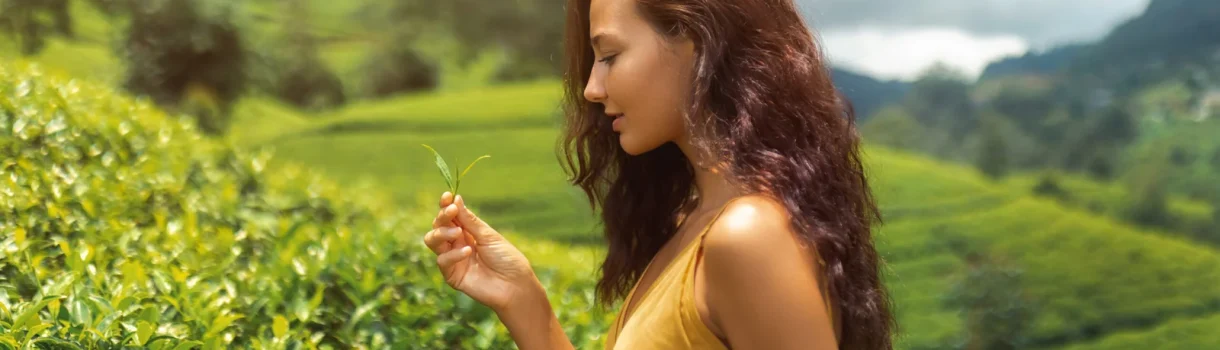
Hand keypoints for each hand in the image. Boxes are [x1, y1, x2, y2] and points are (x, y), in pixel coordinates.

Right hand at [423, 192, 539, 312]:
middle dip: (442, 217)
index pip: (451, 216)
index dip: (446, 206)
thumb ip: (470, 221)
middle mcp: (457, 243)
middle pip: (438, 226)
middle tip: (451, 211)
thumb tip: (456, 199)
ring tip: (458, 232)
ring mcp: (453, 259)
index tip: (447, 196)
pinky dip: (453, 254)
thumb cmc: (507, 259)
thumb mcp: (489, 236)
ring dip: (442, 233)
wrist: (515, 285)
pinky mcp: (452, 275)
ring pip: (432, 241)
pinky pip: (442, 260)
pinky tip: (467, 252)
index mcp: (467, 232)